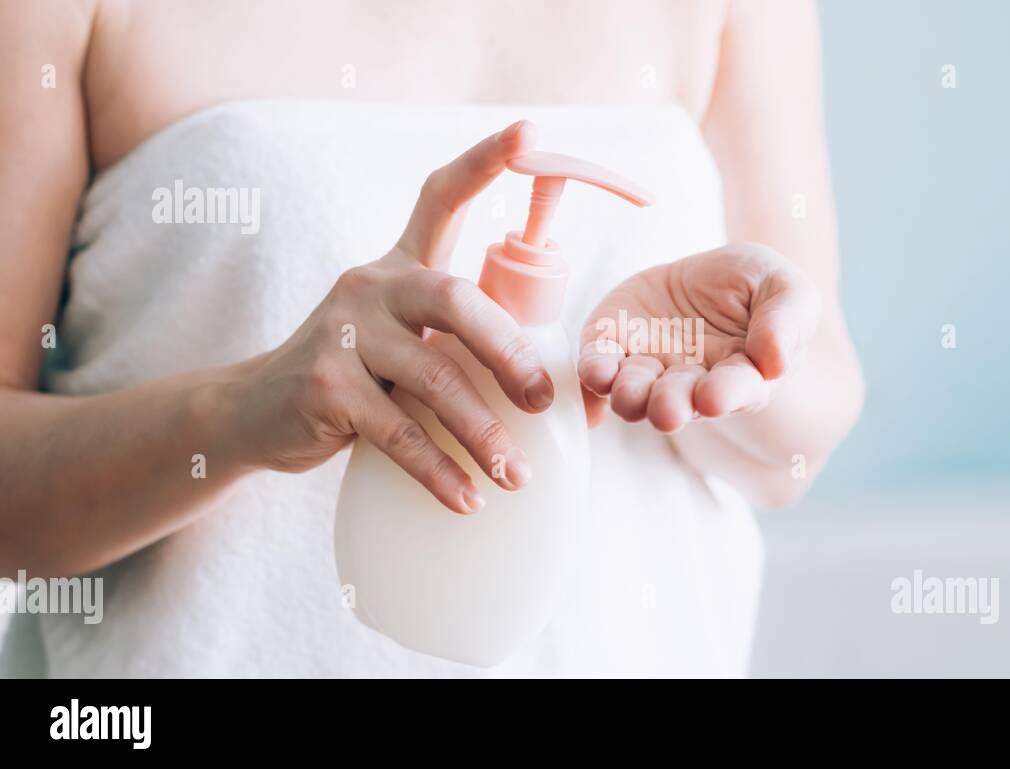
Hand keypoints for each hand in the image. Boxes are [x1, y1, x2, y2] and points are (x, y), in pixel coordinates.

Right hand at [231, 121, 551, 513]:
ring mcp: (342, 334)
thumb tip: (548, 383)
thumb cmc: (353, 377)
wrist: (255, 414)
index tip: (531, 132)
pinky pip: (397, 433)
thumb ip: (453, 341)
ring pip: (434, 379)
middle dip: (509, 351)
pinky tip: (468, 499)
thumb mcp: (399, 341)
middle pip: (456, 299)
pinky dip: (438, 470)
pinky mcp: (323, 387)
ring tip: (517, 476)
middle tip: (544, 399)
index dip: (485, 162)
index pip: (439, 197)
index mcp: (397, 266)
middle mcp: (369, 285)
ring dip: (484, 432)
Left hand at [578, 242, 819, 431]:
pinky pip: (597, 366)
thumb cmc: (756, 290)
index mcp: (740, 377)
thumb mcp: (786, 290)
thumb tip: (775, 364)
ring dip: (630, 396)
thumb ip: (785, 322)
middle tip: (667, 408)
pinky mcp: (612, 346)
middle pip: (678, 402)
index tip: (714, 398)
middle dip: (670, 406)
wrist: (709, 276)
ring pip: (634, 395)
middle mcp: (690, 385)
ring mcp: (648, 370)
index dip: (725, 394)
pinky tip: (594, 375)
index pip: (735, 391)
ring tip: (629, 391)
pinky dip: (591, 375)